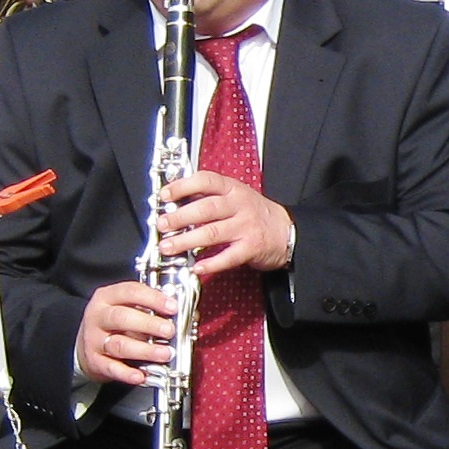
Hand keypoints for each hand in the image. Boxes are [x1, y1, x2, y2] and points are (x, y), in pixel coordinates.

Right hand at [77, 277, 176, 386]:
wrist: (85, 344)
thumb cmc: (113, 323)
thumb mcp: (125, 307)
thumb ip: (147, 307)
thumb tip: (176, 313)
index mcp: (107, 297)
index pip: (130, 292)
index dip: (153, 298)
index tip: (172, 307)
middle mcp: (98, 317)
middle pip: (122, 317)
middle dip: (149, 324)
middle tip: (169, 331)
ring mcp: (94, 340)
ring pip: (119, 345)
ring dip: (144, 350)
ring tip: (164, 354)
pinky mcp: (94, 361)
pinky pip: (111, 368)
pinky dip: (127, 373)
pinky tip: (141, 375)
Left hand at [152, 168, 293, 277]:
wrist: (287, 231)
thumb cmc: (255, 214)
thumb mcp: (235, 196)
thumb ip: (209, 197)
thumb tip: (175, 201)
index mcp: (232, 189)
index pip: (206, 180)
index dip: (183, 186)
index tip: (165, 195)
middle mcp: (239, 206)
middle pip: (205, 209)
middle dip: (179, 217)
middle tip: (161, 225)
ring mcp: (246, 227)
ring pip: (212, 233)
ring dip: (187, 241)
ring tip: (169, 247)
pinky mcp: (251, 248)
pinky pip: (228, 257)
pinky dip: (210, 264)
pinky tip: (196, 267)